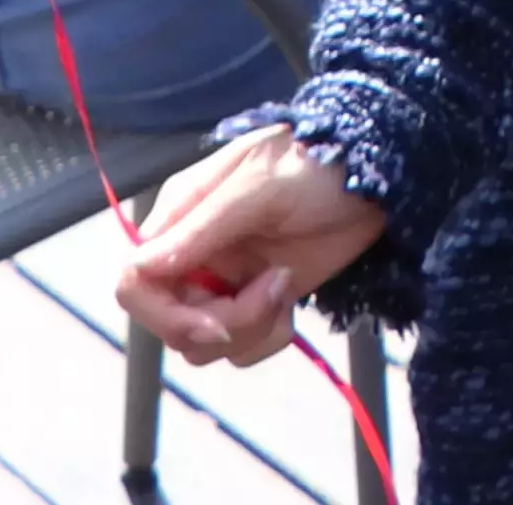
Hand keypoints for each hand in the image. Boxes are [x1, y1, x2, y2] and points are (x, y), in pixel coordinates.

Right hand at [119, 129, 386, 365]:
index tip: (213, 322)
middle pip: (171, 325)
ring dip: (248, 329)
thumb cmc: (315, 165)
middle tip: (272, 295)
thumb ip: (204, 227)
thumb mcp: (260, 185)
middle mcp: (193, 255)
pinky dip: (266, 337)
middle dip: (221, 324)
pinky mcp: (257, 303)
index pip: (135, 282)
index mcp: (181, 217)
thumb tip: (143, 266)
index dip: (162, 315)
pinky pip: (240, 348)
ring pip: (204, 345)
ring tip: (284, 287)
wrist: (376, 178)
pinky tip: (292, 305)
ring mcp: (224, 283)